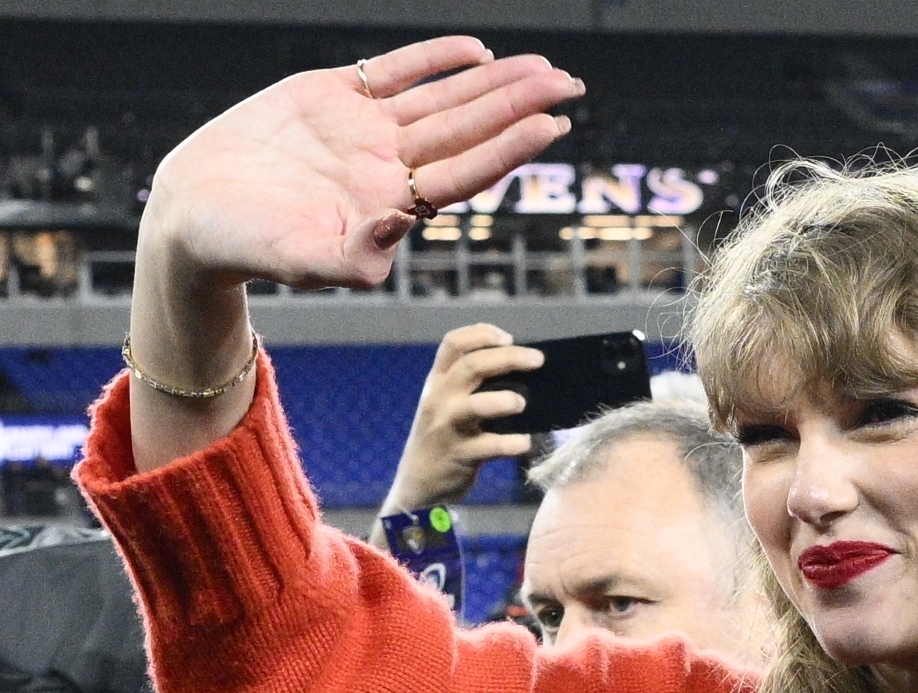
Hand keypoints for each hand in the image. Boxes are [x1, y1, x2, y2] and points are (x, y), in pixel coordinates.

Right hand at [145, 37, 582, 289]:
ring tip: (542, 66)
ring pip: (443, 99)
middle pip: (470, 130)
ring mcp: (365, 131)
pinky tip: (476, 51)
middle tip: (570, 83)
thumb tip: (396, 228)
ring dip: (493, 82)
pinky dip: (435, 59)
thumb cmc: (248, 251)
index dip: (511, 147)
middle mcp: (390, 166)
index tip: (555, 124)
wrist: (194, 218)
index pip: (467, 172)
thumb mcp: (300, 262)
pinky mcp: (333, 98)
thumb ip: (352, 257)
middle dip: (520, 105)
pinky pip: (396, 73)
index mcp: (393, 205)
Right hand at [371, 325, 543, 547]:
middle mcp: (439, 398)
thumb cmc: (444, 436)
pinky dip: (510, 444)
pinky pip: (488, 447)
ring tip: (522, 403)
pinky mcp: (458, 455)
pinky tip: (525, 443)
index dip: (482, 334)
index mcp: (438, 381)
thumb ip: (472, 384)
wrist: (418, 483)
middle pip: (471, 366)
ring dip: (502, 401)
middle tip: (537, 360)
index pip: (454, 343)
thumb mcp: (446, 403)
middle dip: (507, 358)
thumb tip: (523, 366)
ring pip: (473, 406)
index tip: (509, 338)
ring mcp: (447, 427)